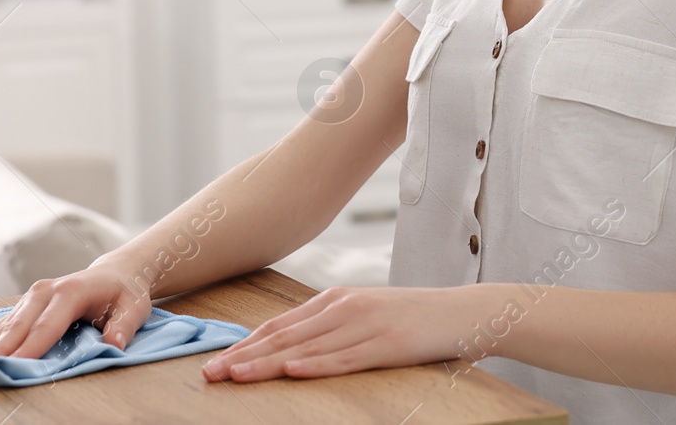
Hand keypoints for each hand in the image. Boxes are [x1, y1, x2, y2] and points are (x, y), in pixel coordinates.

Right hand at [0, 261, 152, 365]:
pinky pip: (2, 323)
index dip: (29, 348)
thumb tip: (113, 343)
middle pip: (19, 326)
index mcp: (71, 292)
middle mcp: (46, 291)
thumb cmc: (124, 294)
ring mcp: (33, 296)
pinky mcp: (26, 304)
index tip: (10, 366)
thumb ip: (123, 326)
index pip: (47, 326)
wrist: (116, 274)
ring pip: (5, 325)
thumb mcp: (133, 308)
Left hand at [202, 284, 487, 382]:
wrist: (464, 312)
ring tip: (237, 376)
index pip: (280, 324)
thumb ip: (330, 326)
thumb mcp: (365, 314)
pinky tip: (295, 370)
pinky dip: (318, 365)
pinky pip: (346, 357)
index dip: (245, 344)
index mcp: (336, 299)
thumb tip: (290, 348)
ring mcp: (367, 324)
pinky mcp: (389, 343)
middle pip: (285, 335)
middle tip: (211, 374)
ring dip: (269, 364)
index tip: (216, 362)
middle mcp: (345, 307)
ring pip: (307, 347)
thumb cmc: (413, 317)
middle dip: (244, 355)